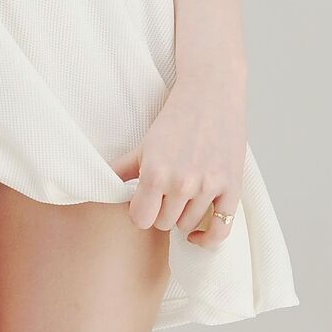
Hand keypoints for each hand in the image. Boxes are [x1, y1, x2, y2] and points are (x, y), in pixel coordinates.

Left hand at [114, 69, 246, 243]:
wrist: (212, 93)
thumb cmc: (177, 117)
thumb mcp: (145, 143)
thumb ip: (123, 169)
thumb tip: (99, 187)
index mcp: (155, 173)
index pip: (140, 220)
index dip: (141, 213)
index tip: (145, 203)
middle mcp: (181, 183)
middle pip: (164, 224)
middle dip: (162, 212)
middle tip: (165, 195)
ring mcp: (208, 186)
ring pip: (188, 226)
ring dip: (183, 217)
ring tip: (182, 199)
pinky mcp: (232, 187)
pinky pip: (220, 230)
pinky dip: (207, 238)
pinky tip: (198, 235)